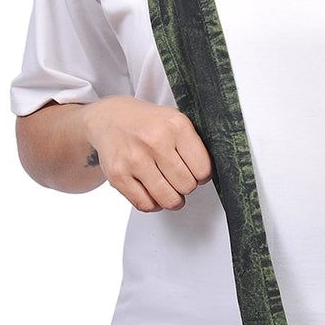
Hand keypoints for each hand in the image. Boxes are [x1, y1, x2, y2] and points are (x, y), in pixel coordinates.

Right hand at [83, 96, 212, 211]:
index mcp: (176, 125)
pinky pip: (145, 205)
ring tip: (170, 189)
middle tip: (179, 178)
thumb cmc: (149, 124)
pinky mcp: (117, 175)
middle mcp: (154, 141)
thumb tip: (215, 174)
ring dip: (173, 199)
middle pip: (187, 186)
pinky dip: (154, 204)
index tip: (195, 171)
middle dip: (186, 186)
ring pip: (168, 199)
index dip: (202, 175)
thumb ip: (195, 144)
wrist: (109, 119)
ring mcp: (134, 159)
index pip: (203, 169)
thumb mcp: (176, 121)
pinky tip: (153, 192)